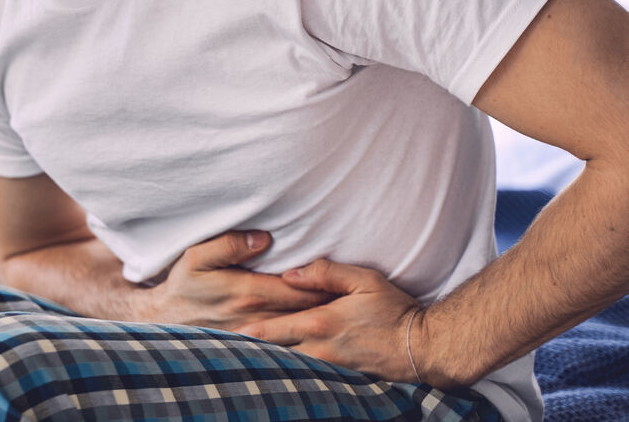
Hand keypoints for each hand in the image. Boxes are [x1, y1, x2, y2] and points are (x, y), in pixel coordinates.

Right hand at [141, 231, 336, 329]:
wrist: (163, 320)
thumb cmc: (183, 285)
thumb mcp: (196, 257)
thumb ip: (230, 244)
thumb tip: (263, 238)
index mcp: (248, 292)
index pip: (301, 289)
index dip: (326, 283)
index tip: (344, 274)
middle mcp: (257, 318)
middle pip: (306, 312)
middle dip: (332, 302)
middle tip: (356, 292)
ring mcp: (257, 336)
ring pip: (300, 330)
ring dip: (322, 320)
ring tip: (347, 310)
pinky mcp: (253, 347)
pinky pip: (288, 344)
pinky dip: (307, 337)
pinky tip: (320, 330)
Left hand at [235, 258, 426, 384]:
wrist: (424, 347)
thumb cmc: (394, 310)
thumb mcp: (363, 280)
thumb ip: (325, 273)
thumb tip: (290, 274)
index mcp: (320, 323)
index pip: (274, 329)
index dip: (249, 331)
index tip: (226, 331)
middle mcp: (320, 349)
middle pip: (276, 353)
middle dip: (252, 351)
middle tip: (225, 348)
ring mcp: (330, 367)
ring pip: (290, 366)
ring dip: (269, 362)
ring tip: (244, 360)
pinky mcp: (341, 377)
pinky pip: (308, 374)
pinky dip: (291, 372)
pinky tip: (278, 371)